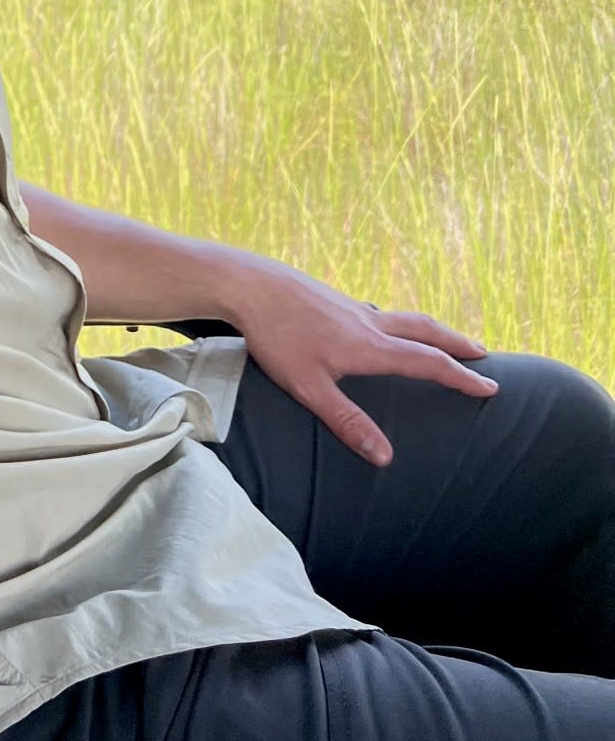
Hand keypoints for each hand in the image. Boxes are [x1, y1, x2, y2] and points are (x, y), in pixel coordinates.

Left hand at [220, 254, 498, 466]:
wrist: (248, 283)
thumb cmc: (276, 336)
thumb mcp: (309, 388)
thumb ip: (347, 422)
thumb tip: (386, 458)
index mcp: (370, 347)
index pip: (428, 363)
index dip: (462, 377)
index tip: (492, 388)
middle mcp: (369, 322)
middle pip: (426, 331)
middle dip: (457, 344)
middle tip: (484, 354)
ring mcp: (351, 306)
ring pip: (403, 317)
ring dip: (430, 331)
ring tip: (442, 341)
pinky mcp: (333, 298)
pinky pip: (378, 312)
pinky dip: (396, 322)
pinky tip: (382, 327)